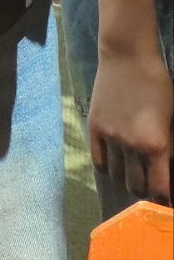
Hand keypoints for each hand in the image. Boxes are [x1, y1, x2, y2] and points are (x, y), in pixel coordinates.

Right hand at [88, 45, 173, 203]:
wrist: (127, 57)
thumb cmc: (158, 84)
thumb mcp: (173, 116)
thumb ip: (171, 145)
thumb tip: (168, 167)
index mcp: (156, 145)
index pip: (159, 188)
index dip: (163, 200)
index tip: (166, 203)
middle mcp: (131, 147)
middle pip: (136, 186)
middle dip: (145, 191)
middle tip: (151, 187)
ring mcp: (110, 138)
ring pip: (117, 175)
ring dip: (127, 178)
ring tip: (133, 174)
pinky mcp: (94, 128)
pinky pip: (99, 160)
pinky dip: (107, 167)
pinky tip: (115, 165)